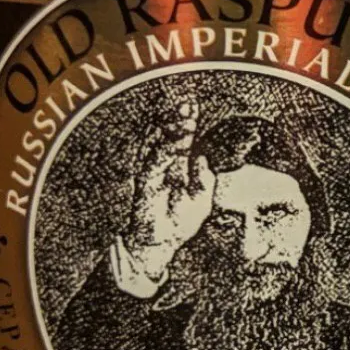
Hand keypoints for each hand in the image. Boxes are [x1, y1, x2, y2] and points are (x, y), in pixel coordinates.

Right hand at [123, 100, 214, 279]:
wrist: (160, 245)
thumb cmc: (179, 224)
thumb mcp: (202, 201)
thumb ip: (204, 181)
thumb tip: (202, 158)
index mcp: (176, 167)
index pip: (181, 139)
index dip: (186, 122)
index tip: (192, 106)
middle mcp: (163, 166)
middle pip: (168, 137)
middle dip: (178, 120)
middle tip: (188, 105)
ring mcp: (152, 174)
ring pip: (159, 146)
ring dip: (171, 132)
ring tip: (185, 120)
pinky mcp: (145, 185)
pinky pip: (153, 166)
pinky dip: (164, 154)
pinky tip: (175, 145)